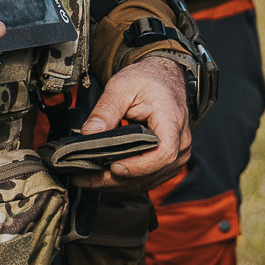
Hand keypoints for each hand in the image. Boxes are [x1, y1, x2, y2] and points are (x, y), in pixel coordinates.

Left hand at [71, 54, 192, 191]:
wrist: (163, 80)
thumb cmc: (147, 81)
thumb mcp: (122, 87)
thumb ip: (106, 110)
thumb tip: (89, 133)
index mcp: (172, 122)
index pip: (163, 153)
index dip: (138, 166)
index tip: (113, 167)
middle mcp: (180, 144)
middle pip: (150, 173)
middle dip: (114, 180)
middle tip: (83, 177)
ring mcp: (176, 156)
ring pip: (146, 181)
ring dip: (115, 185)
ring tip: (86, 178)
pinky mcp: (168, 163)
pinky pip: (147, 179)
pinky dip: (123, 182)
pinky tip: (102, 177)